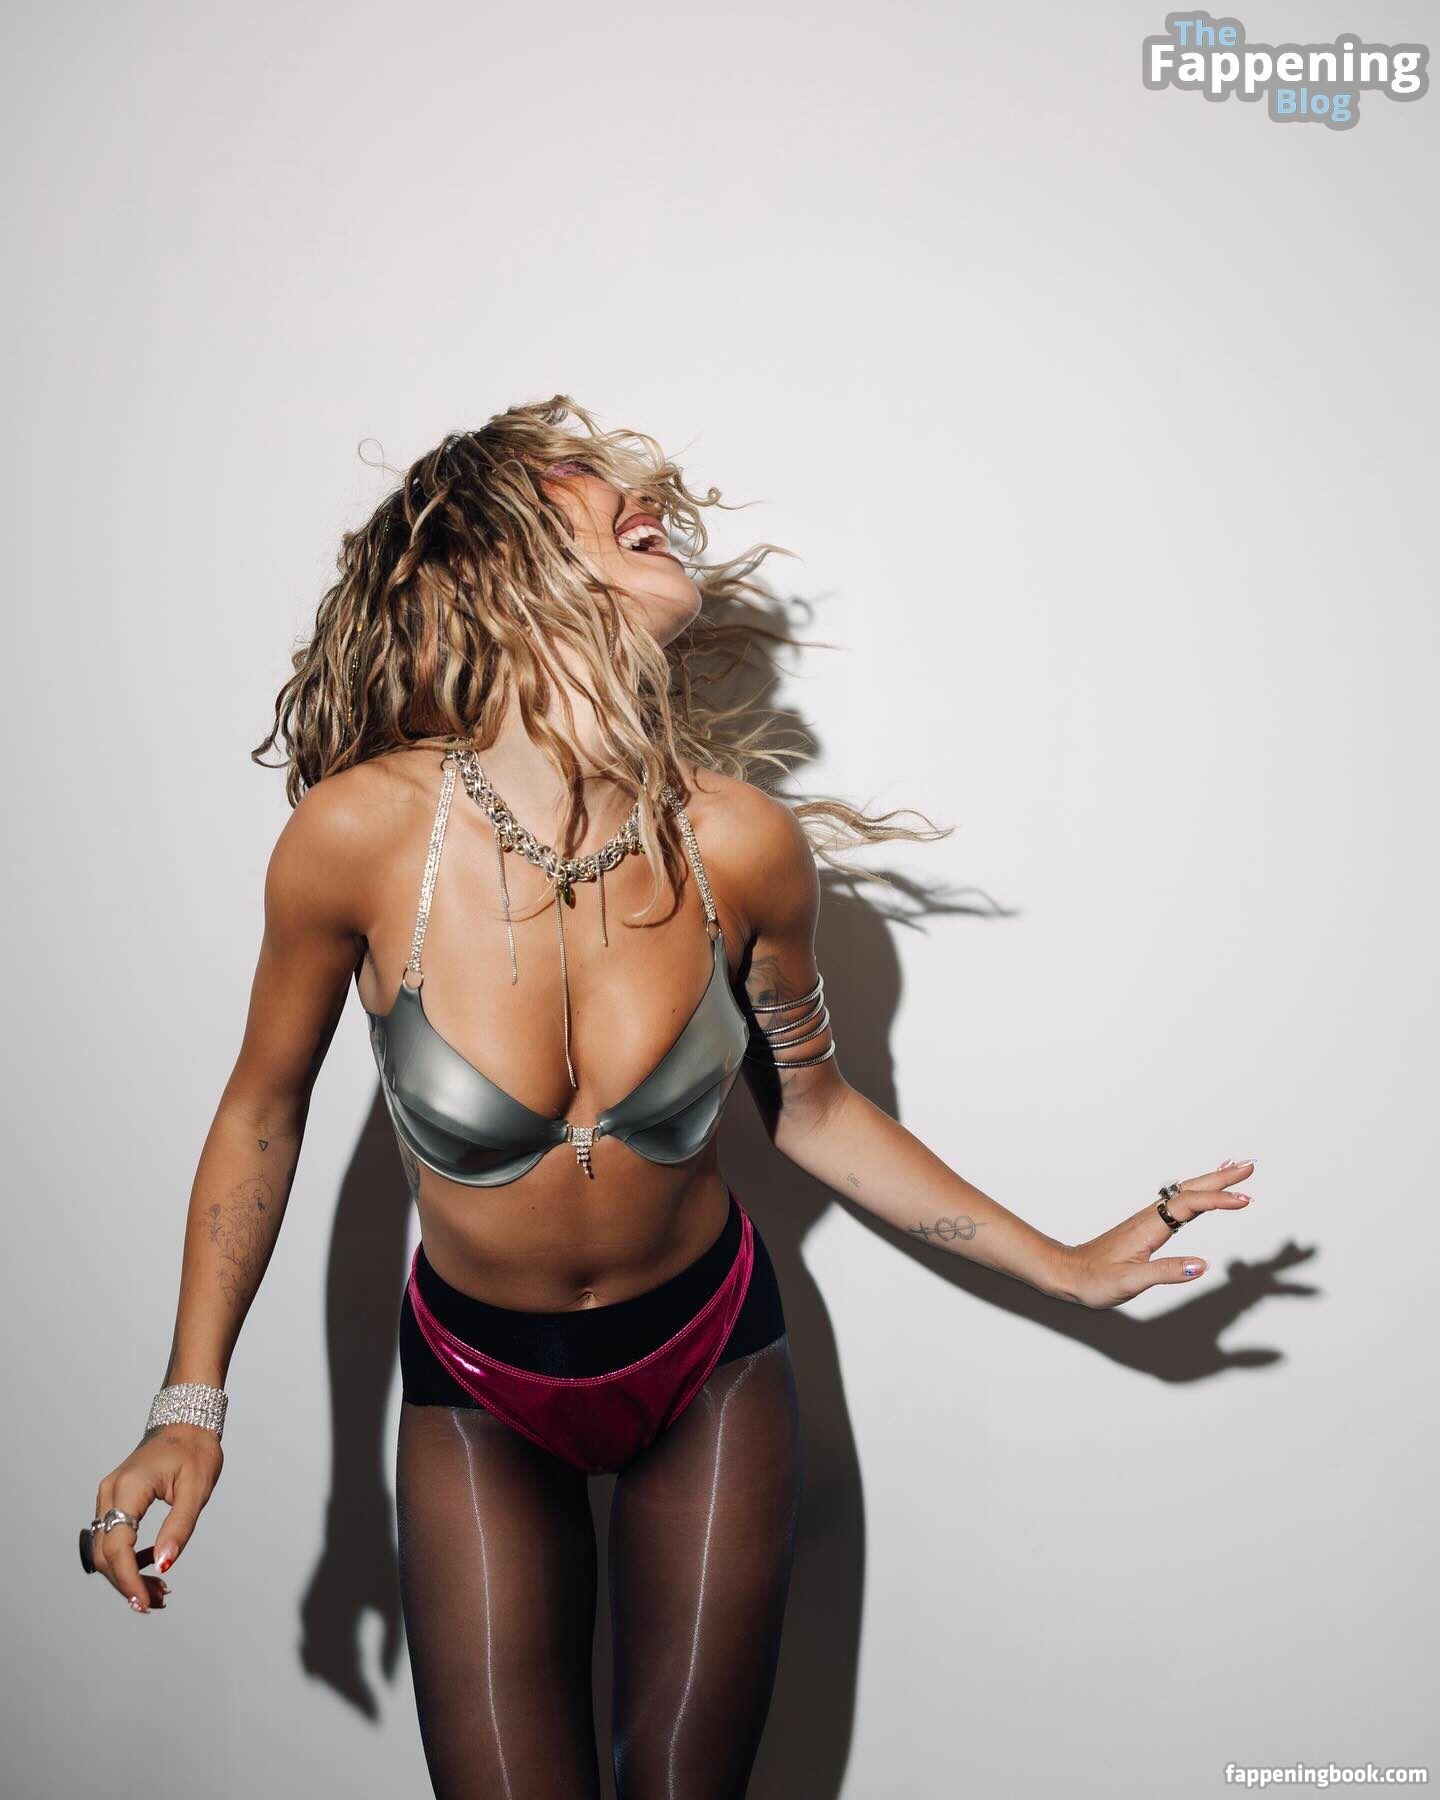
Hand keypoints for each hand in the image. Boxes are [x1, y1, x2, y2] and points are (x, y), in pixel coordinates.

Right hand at [89, 1423, 223, 1612]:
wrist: (187, 1421)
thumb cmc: (195, 1449)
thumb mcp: (196, 1488)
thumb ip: (180, 1526)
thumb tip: (164, 1565)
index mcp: (128, 1488)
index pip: (117, 1546)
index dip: (128, 1579)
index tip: (145, 1602)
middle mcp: (110, 1493)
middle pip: (105, 1553)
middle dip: (128, 1582)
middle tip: (158, 1601)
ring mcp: (109, 1496)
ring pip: (106, 1548)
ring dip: (127, 1573)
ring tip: (158, 1591)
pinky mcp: (115, 1500)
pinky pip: (113, 1536)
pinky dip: (128, 1557)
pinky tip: (152, 1564)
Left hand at [1061, 1159, 1255, 1308]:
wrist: (1069, 1273)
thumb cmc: (1095, 1279)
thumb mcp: (1130, 1281)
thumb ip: (1166, 1272)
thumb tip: (1202, 1266)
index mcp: (1150, 1226)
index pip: (1190, 1205)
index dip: (1218, 1200)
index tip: (1245, 1200)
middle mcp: (1151, 1217)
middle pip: (1192, 1190)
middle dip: (1223, 1179)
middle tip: (1250, 1166)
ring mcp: (1150, 1219)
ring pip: (1187, 1194)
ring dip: (1213, 1182)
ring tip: (1237, 1170)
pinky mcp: (1149, 1226)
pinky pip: (1180, 1203)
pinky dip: (1199, 1193)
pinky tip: (1204, 1194)